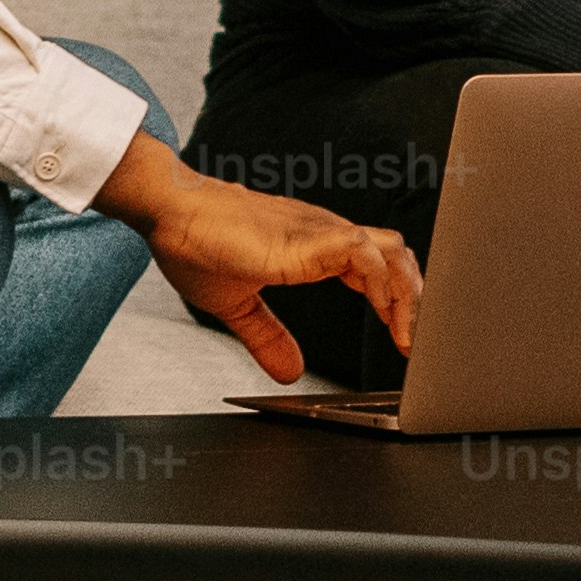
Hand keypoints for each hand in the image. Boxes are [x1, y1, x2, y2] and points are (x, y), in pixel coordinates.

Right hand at [96, 131, 421, 385]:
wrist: (167, 208)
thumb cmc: (193, 240)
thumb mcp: (235, 303)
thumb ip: (267, 336)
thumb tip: (290, 371)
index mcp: (312, 245)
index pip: (376, 265)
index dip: (397, 300)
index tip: (400, 338)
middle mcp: (322, 233)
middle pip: (395, 255)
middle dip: (414, 300)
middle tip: (412, 342)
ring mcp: (316, 232)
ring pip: (389, 250)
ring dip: (405, 293)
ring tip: (404, 333)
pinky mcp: (303, 239)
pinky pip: (360, 250)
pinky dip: (379, 281)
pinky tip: (378, 311)